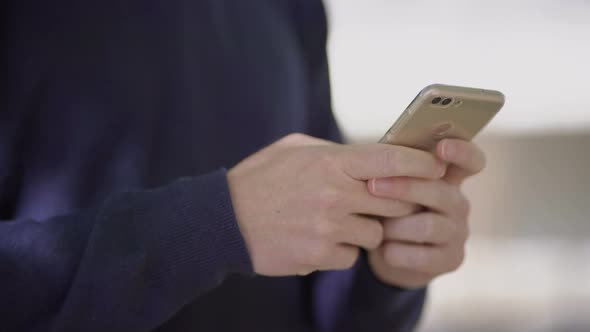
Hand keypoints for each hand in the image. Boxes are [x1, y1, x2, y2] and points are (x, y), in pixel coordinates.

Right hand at [227, 133, 445, 276]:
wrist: (224, 221)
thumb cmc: (260, 179)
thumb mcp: (293, 148)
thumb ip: (333, 150)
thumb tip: (367, 157)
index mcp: (330, 161)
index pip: (392, 159)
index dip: (420, 162)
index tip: (437, 166)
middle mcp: (335, 194)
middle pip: (396, 201)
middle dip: (398, 203)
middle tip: (385, 202)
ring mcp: (329, 227)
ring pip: (376, 233)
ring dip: (365, 230)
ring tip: (336, 222)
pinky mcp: (319, 255)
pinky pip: (352, 257)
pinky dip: (343, 251)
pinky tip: (319, 240)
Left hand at [366, 139, 486, 287]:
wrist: (389, 253)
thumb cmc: (389, 207)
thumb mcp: (392, 184)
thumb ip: (396, 168)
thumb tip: (383, 151)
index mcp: (448, 178)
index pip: (471, 161)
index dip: (462, 152)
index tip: (442, 146)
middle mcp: (459, 203)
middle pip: (440, 192)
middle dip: (404, 188)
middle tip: (373, 185)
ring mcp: (458, 233)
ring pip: (428, 225)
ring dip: (396, 226)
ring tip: (378, 227)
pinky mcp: (451, 260)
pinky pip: (421, 256)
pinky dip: (396, 252)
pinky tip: (384, 249)